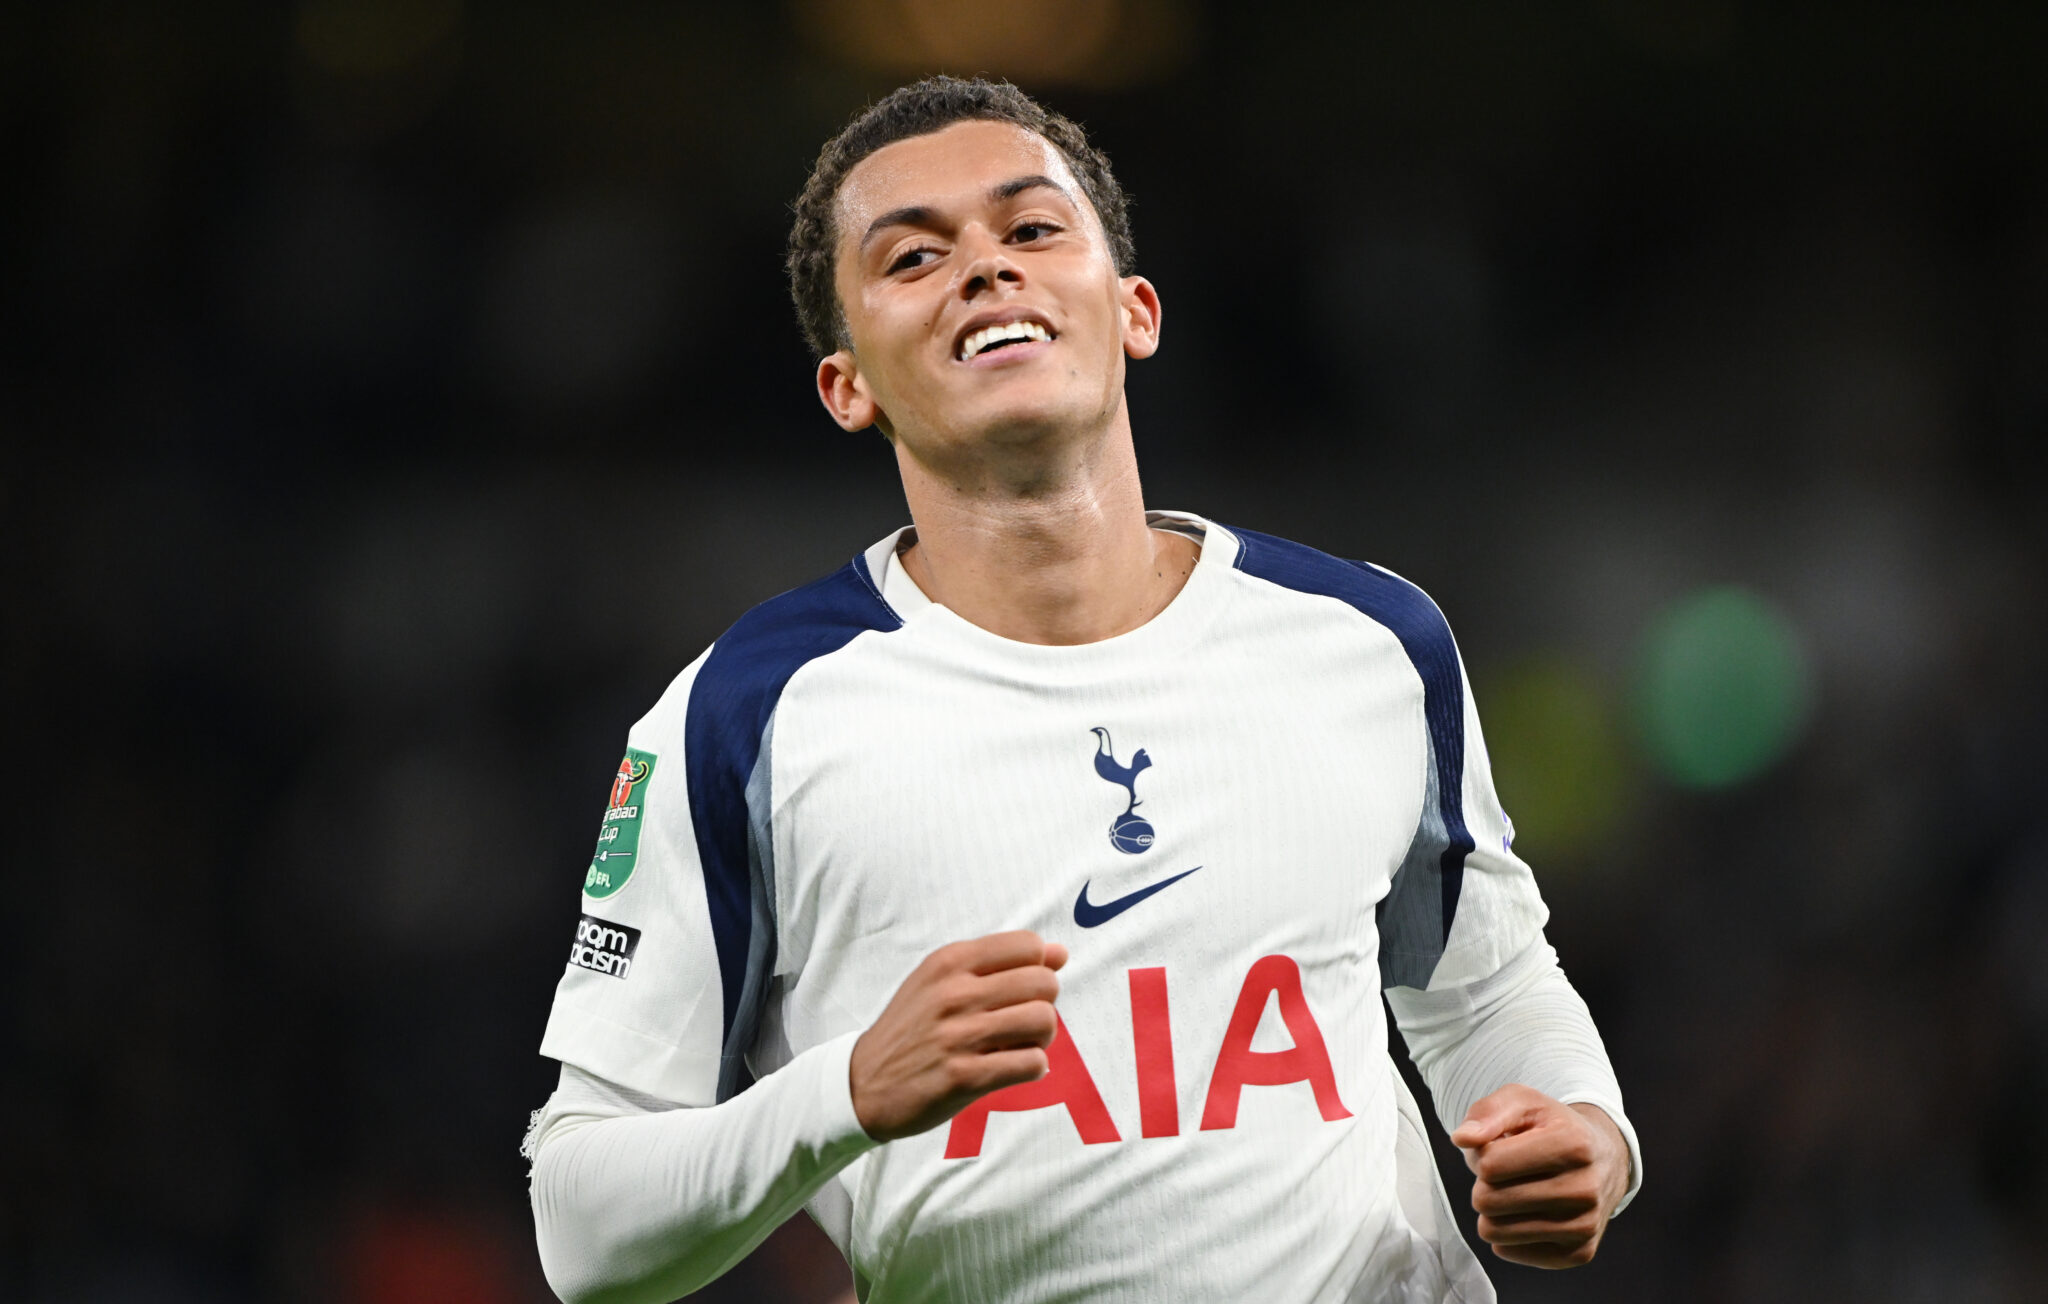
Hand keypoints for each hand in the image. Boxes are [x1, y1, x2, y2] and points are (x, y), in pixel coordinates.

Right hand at [849, 931, 1068, 1142]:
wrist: (863, 1083)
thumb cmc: (913, 1028)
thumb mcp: (942, 981)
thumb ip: (1000, 964)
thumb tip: (1060, 953)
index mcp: (949, 961)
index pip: (1028, 945)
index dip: (1038, 968)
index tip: (1022, 989)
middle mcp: (953, 993)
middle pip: (1044, 984)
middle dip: (1046, 1004)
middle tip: (1024, 1022)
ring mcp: (957, 1036)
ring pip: (1043, 1021)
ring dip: (1043, 1038)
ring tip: (1022, 1045)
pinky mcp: (963, 1077)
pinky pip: (1030, 1063)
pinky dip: (1033, 1067)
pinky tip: (1014, 1067)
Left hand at [1449, 1085, 1629, 1267]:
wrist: (1604, 1160)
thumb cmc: (1552, 1127)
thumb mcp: (1522, 1102)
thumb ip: (1487, 1112)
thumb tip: (1462, 1139)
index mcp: (1572, 1144)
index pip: (1489, 1165)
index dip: (1482, 1155)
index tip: (1499, 1148)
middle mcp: (1585, 1189)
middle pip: (1487, 1200)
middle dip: (1484, 1184)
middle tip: (1506, 1173)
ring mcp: (1585, 1226)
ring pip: (1494, 1231)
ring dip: (1493, 1210)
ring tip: (1516, 1190)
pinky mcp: (1579, 1253)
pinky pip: (1508, 1251)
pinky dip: (1506, 1233)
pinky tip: (1528, 1213)